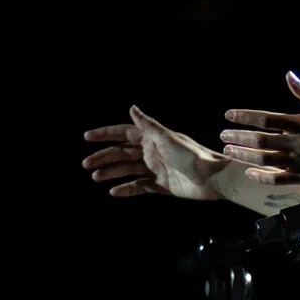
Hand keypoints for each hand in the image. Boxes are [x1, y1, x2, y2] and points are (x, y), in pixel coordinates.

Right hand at [82, 106, 226, 200]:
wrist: (213, 178)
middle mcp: (153, 152)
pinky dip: (128, 189)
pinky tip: (114, 192)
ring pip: (128, 170)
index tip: (87, 137)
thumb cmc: (193, 155)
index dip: (106, 134)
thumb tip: (131, 108)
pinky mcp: (163, 186)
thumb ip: (148, 126)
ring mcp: (157, 169)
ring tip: (96, 177)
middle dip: (104, 157)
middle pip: (122, 153)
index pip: (124, 133)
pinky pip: (141, 187)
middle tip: (86, 165)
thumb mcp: (168, 138)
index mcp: (153, 138)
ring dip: (112, 173)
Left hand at [221, 72, 299, 186]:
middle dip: (238, 136)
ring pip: (265, 159)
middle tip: (222, 135)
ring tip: (229, 151)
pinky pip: (278, 179)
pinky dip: (262, 177)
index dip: (244, 117)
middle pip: (260, 140)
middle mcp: (299, 143)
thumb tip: (288, 75)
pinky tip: (249, 173)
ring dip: (244, 155)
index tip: (228, 116)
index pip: (265, 118)